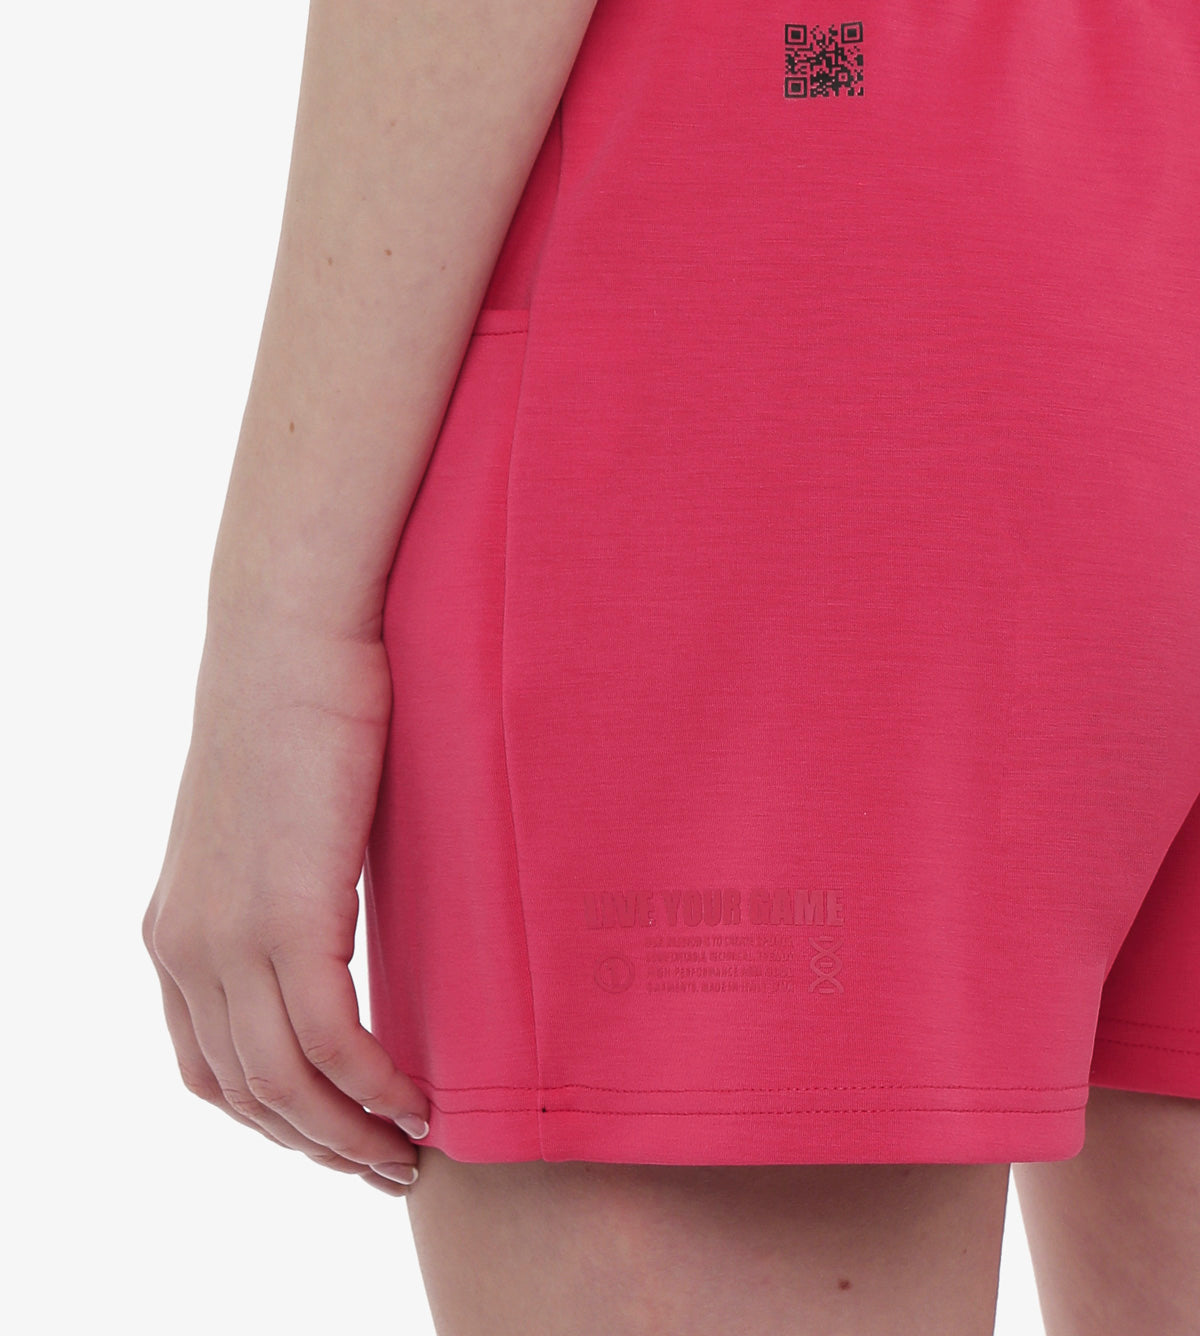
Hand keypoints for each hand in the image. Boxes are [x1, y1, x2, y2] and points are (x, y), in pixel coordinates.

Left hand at [141, 615, 430, 1196]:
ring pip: (286, 1086)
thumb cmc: (302, 710)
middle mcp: (183, 947)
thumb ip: (292, 892)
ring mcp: (226, 937)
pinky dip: (376, 1087)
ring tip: (414, 1153)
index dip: (276, 1122)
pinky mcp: (283, 918)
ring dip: (353, 1136)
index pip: (209, 1067)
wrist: (290, 634)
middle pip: (246, 1094)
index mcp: (174, 929)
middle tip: (389, 1168)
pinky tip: (422, 1099)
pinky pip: (331, 1045)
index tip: (342, 1135)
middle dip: (319, 1147)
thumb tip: (345, 933)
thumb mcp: (279, 823)